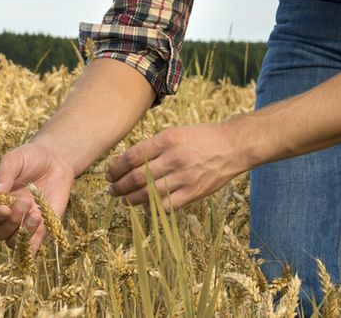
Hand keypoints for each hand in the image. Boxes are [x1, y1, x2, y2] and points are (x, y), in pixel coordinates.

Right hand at [0, 142, 74, 253]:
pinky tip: (41, 224)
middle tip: (26, 203)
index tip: (5, 208)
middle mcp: (4, 215)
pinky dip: (34, 242)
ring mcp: (21, 224)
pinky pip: (31, 247)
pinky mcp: (39, 230)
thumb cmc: (31, 157)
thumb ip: (5, 175)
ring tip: (36, 215)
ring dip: (22, 234)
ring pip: (12, 243)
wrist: (56, 161)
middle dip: (11, 221)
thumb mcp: (15, 159)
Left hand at [106, 123, 240, 211]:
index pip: (132, 157)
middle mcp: (174, 158)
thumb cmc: (200, 138)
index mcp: (166, 140)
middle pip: (137, 177)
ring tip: (124, 199)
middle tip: (112, 189)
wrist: (231, 147)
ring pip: (149, 194)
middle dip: (120, 186)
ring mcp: (184, 177)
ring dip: (131, 199)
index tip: (109, 173)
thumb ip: (153, 146)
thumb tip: (127, 161)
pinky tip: (145, 206)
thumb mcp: (174, 132)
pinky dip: (152, 208)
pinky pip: (167, 206)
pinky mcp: (193, 193)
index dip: (116, 167)